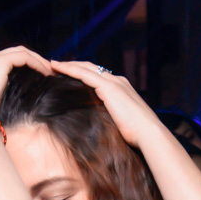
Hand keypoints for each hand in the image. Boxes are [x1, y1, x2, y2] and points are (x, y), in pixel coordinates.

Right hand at [0, 46, 52, 125]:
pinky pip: (24, 57)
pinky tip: (46, 73)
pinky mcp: (0, 61)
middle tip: (46, 71)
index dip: (21, 67)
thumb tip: (10, 105)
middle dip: (32, 60)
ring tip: (49, 71)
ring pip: (21, 52)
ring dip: (37, 60)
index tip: (34, 77)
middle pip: (14, 54)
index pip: (4, 62)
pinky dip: (37, 63)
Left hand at [50, 60, 164, 147]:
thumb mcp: (122, 123)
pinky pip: (84, 74)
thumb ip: (112, 118)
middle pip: (91, 68)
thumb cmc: (137, 135)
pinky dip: (69, 69)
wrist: (148, 133)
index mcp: (122, 89)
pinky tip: (57, 67)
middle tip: (56, 65)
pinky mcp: (108, 87)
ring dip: (68, 65)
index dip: (84, 73)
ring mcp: (113, 82)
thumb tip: (100, 126)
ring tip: (52, 64)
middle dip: (74, 65)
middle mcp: (118, 81)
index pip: (99, 76)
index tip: (70, 74)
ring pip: (86, 68)